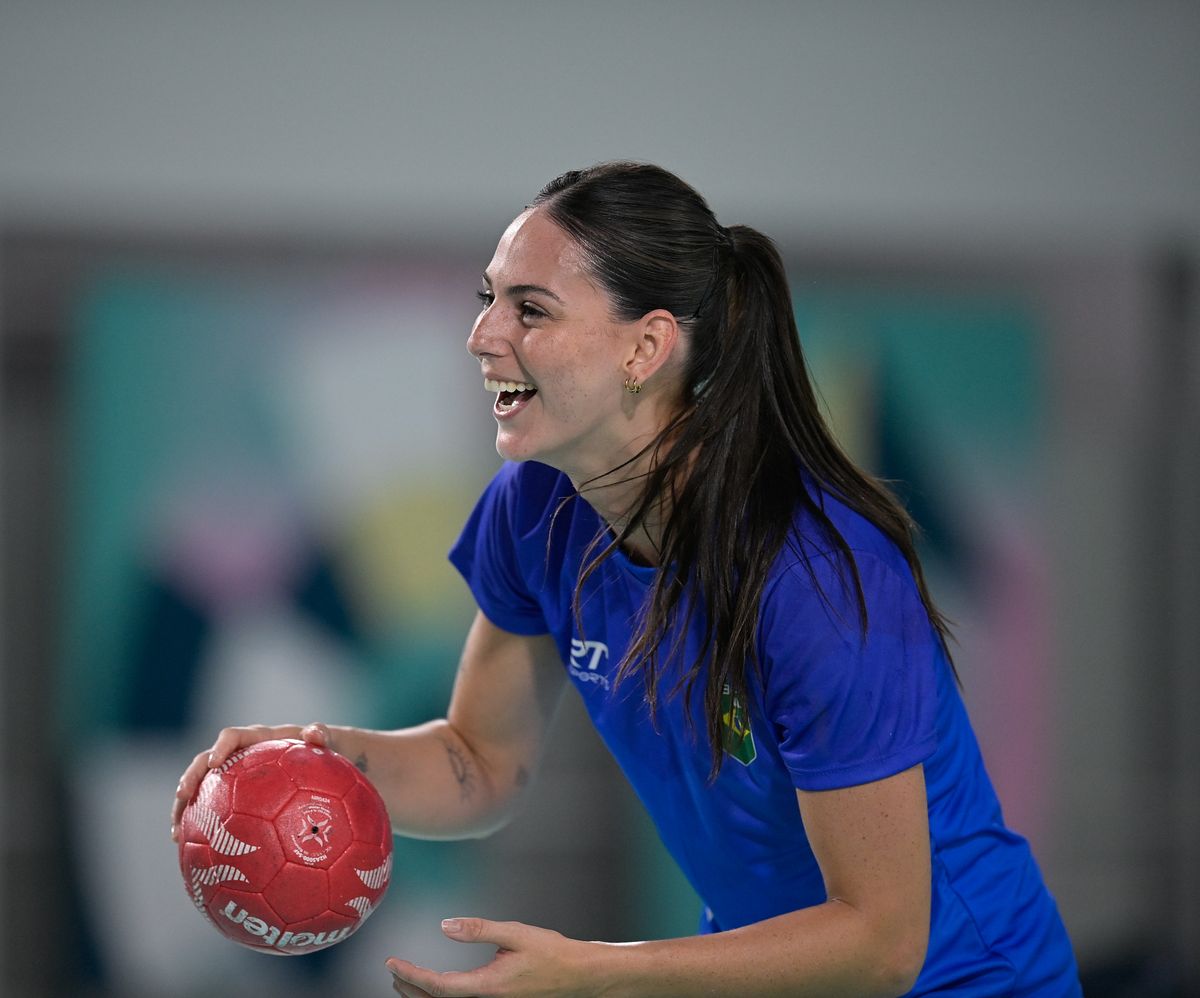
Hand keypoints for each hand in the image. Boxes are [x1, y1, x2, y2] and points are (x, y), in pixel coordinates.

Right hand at [170, 722, 331, 841]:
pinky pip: (214, 813)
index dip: (220, 747)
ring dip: (184, 808)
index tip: (215, 764)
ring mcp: (235, 779)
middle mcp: (241, 756)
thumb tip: (316, 734)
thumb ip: (321, 735)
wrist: (324, 760)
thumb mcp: (327, 741)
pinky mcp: (235, 800)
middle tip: (182, 796)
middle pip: (205, 762)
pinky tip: (195, 857)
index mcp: (259, 739)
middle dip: (190, 778)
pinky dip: (201, 830)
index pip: (232, 736)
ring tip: (176, 834)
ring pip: (202, 790)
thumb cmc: (324, 750)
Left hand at [386, 917, 599, 997]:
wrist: (578, 974)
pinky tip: (440, 984)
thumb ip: (480, 929)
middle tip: (393, 970)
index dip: (412, 976)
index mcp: (488, 986)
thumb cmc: (552, 953)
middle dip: (411, 987)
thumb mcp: (515, 933)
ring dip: (424, 992)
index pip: (439, 986)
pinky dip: (442, 993)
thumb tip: (446, 926)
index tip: (392, 963)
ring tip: (406, 979)